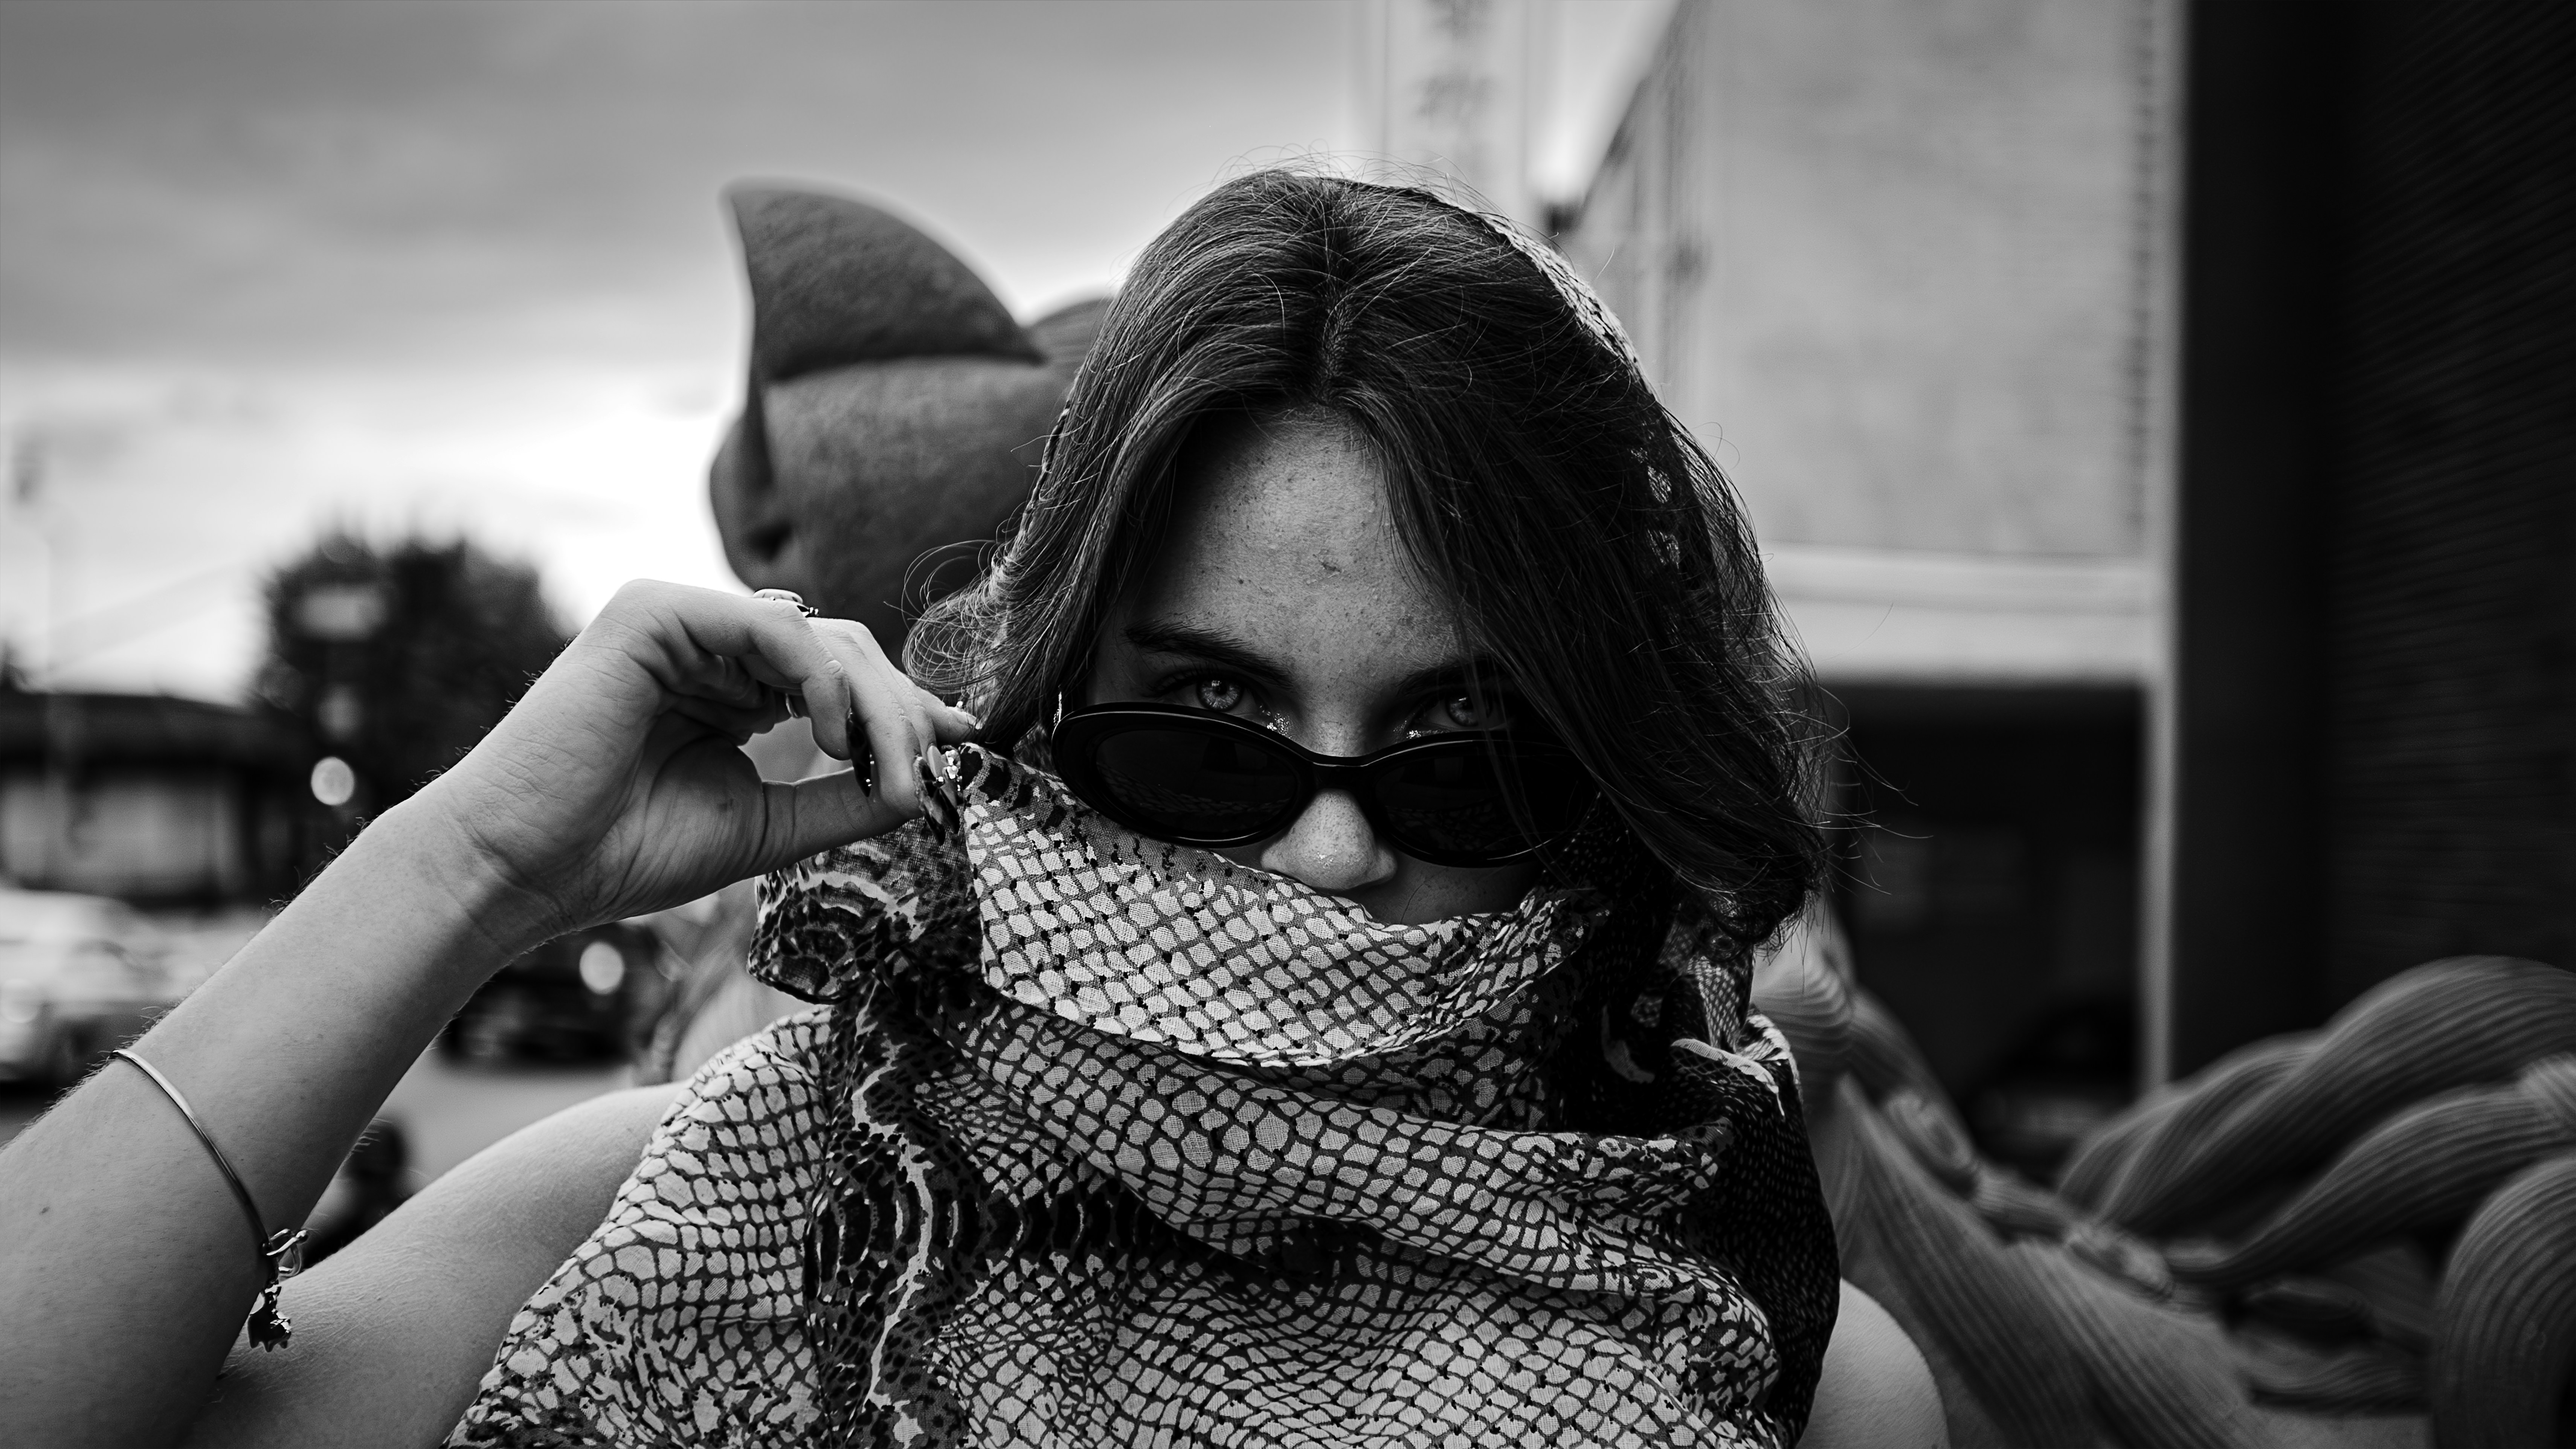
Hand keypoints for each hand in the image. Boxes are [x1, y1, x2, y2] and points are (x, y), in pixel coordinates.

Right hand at [409, 580, 975, 945]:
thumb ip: (838, 800)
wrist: (524, 872)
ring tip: (887, 767)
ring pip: (820, 637)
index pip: (841, 676)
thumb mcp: (763, 826)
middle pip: (843, 651)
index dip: (903, 710)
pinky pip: (771, 625)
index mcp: (730, 687)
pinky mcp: (653, 612)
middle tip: (937, 761)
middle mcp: (709, 646)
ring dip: (872, 704)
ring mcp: (680, 621)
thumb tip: (923, 788)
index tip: (957, 745)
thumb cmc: (625, 854)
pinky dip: (816, 678)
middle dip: (901, 707)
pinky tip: (829, 736)